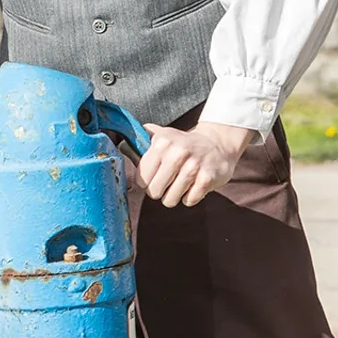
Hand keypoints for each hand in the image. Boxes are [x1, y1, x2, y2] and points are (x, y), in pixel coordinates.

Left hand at [136, 121, 253, 207]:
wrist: (217, 143)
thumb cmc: (182, 144)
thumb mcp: (162, 137)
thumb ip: (140, 144)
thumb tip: (120, 146)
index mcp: (162, 142)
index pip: (142, 178)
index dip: (146, 183)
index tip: (153, 178)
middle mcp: (177, 153)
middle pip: (155, 191)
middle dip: (159, 192)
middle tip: (166, 183)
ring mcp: (194, 166)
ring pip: (171, 199)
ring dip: (173, 196)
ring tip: (179, 184)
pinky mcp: (207, 178)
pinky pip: (189, 200)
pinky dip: (189, 198)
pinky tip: (192, 186)